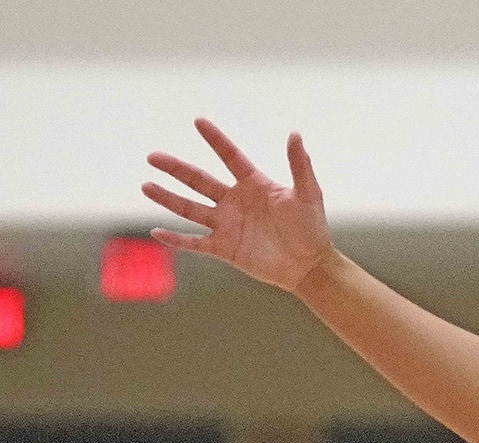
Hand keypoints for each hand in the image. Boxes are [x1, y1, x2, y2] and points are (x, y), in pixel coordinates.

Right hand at [142, 118, 334, 291]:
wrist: (310, 265)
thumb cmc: (312, 228)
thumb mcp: (308, 194)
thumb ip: (300, 165)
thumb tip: (295, 134)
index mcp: (254, 185)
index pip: (230, 157)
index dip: (216, 140)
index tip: (199, 121)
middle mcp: (235, 201)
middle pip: (199, 180)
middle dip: (176, 169)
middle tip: (152, 156)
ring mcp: (227, 225)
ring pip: (190, 209)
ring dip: (168, 199)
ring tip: (145, 186)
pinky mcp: (224, 248)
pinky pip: (194, 243)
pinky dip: (176, 239)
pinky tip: (156, 232)